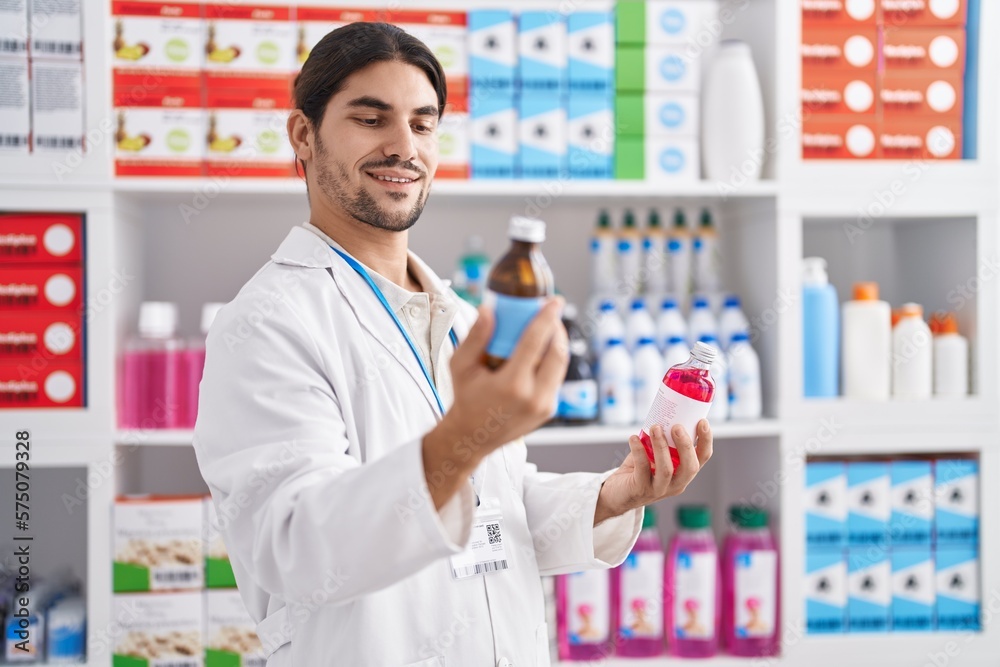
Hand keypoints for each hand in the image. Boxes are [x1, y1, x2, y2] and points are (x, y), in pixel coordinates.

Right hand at [422, 297, 568, 507]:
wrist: (473, 435)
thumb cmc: (466, 397)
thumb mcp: (461, 366)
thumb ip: (475, 337)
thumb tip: (489, 308)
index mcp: (511, 385)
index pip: (535, 343)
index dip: (546, 318)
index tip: (554, 300)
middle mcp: (533, 397)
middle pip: (557, 352)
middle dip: (557, 328)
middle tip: (551, 311)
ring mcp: (544, 406)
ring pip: (561, 365)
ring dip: (558, 342)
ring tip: (549, 326)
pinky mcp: (549, 409)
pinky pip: (556, 377)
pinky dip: (553, 358)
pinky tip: (544, 347)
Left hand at [593, 420, 712, 524]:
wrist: (616, 494)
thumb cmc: (637, 470)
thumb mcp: (654, 455)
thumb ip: (661, 441)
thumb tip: (661, 415)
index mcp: (684, 473)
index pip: (702, 458)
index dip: (706, 440)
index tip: (702, 421)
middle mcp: (676, 484)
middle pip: (690, 467)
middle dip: (685, 445)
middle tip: (677, 426)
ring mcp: (659, 489)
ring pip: (666, 470)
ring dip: (661, 446)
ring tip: (655, 427)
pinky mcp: (641, 489)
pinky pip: (642, 468)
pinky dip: (638, 451)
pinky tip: (633, 438)